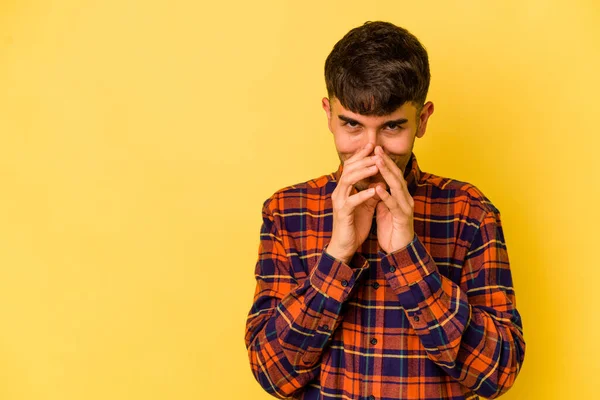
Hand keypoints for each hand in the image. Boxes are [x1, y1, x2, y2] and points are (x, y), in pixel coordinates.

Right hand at [327, 143, 379, 262]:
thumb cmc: (354, 225)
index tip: (373, 145)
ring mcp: (339, 202)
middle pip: (348, 169)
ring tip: (376, 166)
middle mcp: (339, 192)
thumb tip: (381, 178)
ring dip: (363, 172)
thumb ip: (371, 191)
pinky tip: (374, 190)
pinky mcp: (342, 213)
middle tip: (376, 151)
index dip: (361, 155)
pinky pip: (351, 200)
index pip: (351, 166)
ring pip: (348, 180)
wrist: (345, 246)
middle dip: (363, 159)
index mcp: (344, 189)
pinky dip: (363, 194)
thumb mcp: (366, 205)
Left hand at [372, 146, 414, 252]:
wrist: (399, 251)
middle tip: (377, 148)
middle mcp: (405, 199)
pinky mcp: (403, 219)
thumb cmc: (392, 231)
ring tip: (378, 161)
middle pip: (396, 176)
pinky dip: (386, 196)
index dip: (384, 162)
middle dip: (386, 162)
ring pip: (397, 187)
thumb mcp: (385, 210)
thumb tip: (374, 184)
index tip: (374, 150)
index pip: (392, 175)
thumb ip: (381, 197)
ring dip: (387, 173)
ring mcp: (406, 208)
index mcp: (400, 196)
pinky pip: (394, 205)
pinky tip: (378, 188)